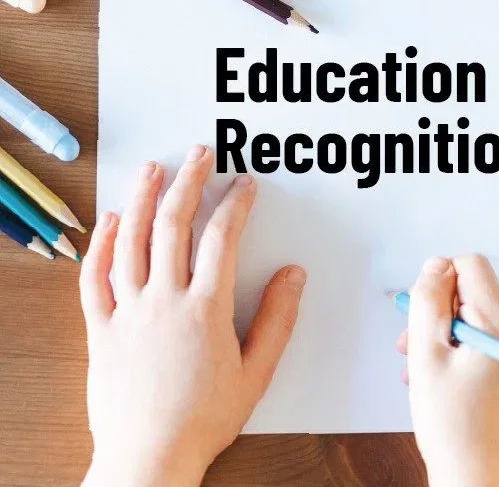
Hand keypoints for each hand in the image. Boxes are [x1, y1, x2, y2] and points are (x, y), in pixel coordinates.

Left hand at [79, 145, 306, 486]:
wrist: (149, 456)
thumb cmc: (205, 418)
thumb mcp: (257, 372)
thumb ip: (277, 319)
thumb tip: (293, 275)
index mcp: (205, 309)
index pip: (222, 238)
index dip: (236, 204)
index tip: (244, 184)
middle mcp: (164, 301)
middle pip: (174, 225)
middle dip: (189, 182)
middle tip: (198, 153)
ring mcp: (128, 311)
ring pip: (131, 241)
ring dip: (143, 198)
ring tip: (153, 169)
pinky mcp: (100, 328)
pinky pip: (94, 277)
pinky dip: (100, 244)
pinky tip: (110, 221)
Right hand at [397, 255, 498, 486]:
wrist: (479, 481)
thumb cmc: (453, 428)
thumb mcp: (425, 355)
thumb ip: (428, 300)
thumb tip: (436, 265)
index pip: (471, 266)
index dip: (439, 283)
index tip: (423, 316)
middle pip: (476, 292)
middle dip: (439, 314)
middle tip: (412, 348)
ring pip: (480, 318)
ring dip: (447, 336)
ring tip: (423, 369)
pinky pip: (491, 340)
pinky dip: (464, 351)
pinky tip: (443, 378)